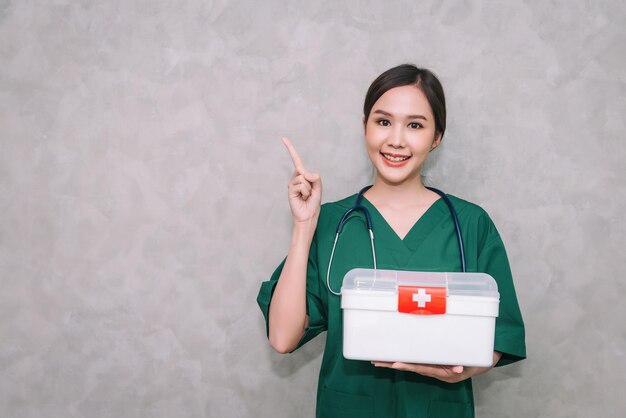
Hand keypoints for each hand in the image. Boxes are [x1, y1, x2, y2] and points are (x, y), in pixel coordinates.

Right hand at [283, 137, 321, 223]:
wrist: (308, 214)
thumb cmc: (313, 202)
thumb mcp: (318, 188)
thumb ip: (315, 178)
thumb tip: (305, 173)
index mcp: (302, 175)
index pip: (296, 160)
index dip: (290, 149)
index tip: (283, 138)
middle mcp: (296, 178)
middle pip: (304, 171)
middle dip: (311, 182)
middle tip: (310, 192)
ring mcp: (292, 184)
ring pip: (303, 179)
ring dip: (308, 189)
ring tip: (306, 196)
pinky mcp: (290, 190)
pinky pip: (301, 185)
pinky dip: (305, 192)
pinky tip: (303, 198)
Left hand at [371, 352, 501, 383]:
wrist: (482, 363)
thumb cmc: (477, 361)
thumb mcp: (472, 363)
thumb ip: (463, 364)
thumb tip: (457, 368)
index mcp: (443, 373)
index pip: (422, 368)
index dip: (409, 366)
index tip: (395, 364)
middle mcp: (435, 372)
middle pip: (411, 367)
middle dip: (393, 364)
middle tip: (377, 362)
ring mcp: (432, 368)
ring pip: (411, 364)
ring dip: (394, 362)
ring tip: (378, 360)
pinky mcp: (432, 363)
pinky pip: (416, 362)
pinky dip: (404, 360)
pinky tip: (392, 359)